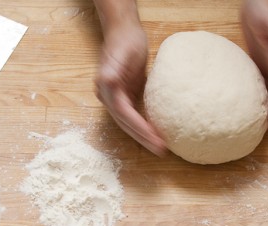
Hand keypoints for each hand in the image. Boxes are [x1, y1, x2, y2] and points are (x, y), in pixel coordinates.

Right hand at [93, 0, 165, 154]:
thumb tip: (108, 83)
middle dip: (142, 138)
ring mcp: (115, 98)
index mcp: (106, 88)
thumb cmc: (124, 41)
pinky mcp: (125, 97)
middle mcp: (108, 97)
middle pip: (125, 124)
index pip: (123, 114)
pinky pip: (133, 117)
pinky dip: (144, 127)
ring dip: (143, 137)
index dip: (138, 128)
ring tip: (160, 147)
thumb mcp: (120, 53)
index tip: (154, 139)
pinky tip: (156, 134)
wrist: (124, 32)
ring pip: (128, 124)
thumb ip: (112, 70)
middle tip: (161, 150)